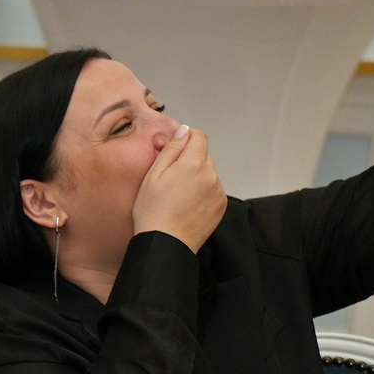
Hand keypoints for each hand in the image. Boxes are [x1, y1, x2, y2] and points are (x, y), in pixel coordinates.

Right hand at [130, 123, 227, 251]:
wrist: (166, 242)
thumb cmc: (153, 212)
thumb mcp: (153, 175)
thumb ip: (170, 149)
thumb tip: (183, 131)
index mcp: (193, 164)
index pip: (199, 136)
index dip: (186, 138)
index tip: (175, 146)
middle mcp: (211, 174)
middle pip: (203, 154)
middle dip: (189, 159)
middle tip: (169, 176)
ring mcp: (218, 190)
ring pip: (208, 172)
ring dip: (196, 175)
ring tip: (178, 194)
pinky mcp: (221, 204)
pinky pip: (213, 188)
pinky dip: (202, 191)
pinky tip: (186, 202)